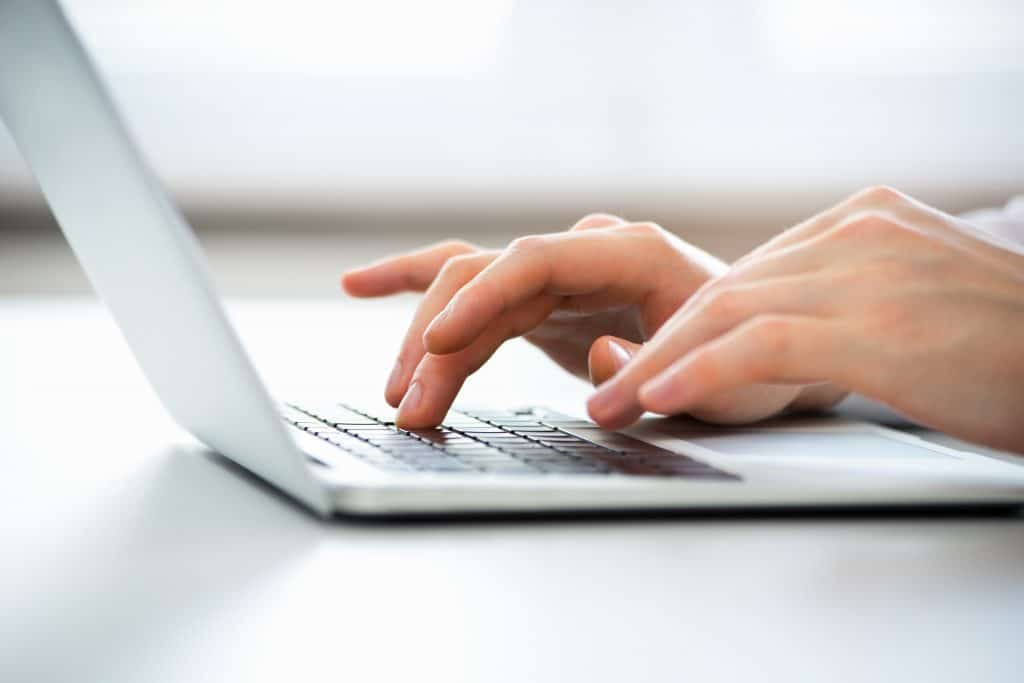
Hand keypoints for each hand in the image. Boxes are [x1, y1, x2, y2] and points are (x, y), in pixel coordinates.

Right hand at [342, 214, 829, 427]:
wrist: (763, 356)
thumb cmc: (748, 365)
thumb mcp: (722, 382)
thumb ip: (656, 365)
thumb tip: (598, 349)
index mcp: (633, 254)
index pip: (536, 261)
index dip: (478, 299)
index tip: (433, 345)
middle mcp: (589, 252)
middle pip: (487, 275)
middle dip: (439, 341)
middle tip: (410, 409)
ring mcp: (563, 275)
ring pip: (470, 288)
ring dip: (426, 343)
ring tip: (398, 401)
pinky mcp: (546, 302)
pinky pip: (474, 289)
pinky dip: (419, 291)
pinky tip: (365, 286)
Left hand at [587, 186, 1023, 452]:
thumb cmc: (1010, 352)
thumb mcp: (918, 309)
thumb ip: (849, 306)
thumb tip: (779, 341)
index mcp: (865, 223)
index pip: (751, 273)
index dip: (687, 326)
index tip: (643, 363)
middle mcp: (860, 231)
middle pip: (727, 287)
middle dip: (658, 345)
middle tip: (609, 391)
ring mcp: (869, 269)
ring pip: (729, 310)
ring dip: (660, 363)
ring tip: (614, 406)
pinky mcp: (879, 321)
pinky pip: (762, 343)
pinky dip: (702, 371)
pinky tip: (660, 397)